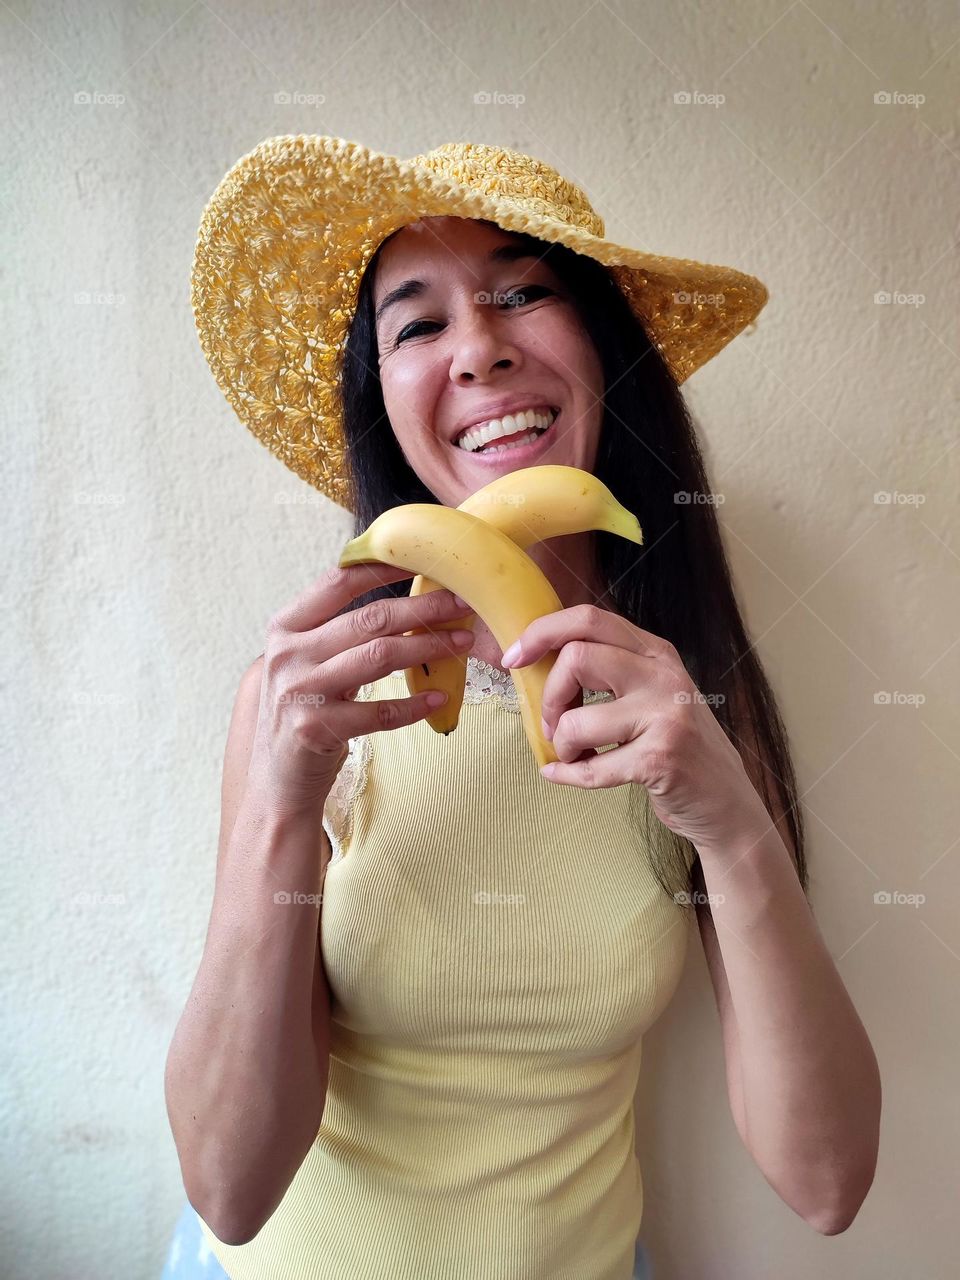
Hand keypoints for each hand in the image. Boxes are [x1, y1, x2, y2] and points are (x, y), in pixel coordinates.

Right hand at [249, 563, 474, 816]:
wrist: (276, 784)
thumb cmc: (304, 715)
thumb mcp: (307, 664)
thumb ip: (337, 634)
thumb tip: (403, 602)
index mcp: (285, 628)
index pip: (338, 583)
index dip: (384, 568)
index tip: (426, 559)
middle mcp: (287, 655)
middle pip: (369, 619)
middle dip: (422, 608)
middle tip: (462, 602)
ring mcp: (300, 692)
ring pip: (378, 657)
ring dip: (428, 648)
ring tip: (462, 642)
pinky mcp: (315, 729)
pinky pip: (379, 711)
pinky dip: (414, 704)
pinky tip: (438, 698)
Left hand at [502, 603, 767, 849]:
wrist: (726, 802)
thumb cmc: (677, 746)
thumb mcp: (652, 693)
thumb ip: (611, 670)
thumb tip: (538, 657)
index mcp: (656, 652)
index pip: (589, 618)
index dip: (541, 632)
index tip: (515, 657)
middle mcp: (664, 676)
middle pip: (577, 657)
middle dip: (550, 696)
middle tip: (555, 724)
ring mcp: (665, 716)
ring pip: (576, 718)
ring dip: (562, 744)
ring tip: (575, 754)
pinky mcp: (660, 759)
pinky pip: (591, 767)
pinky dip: (568, 776)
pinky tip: (565, 776)